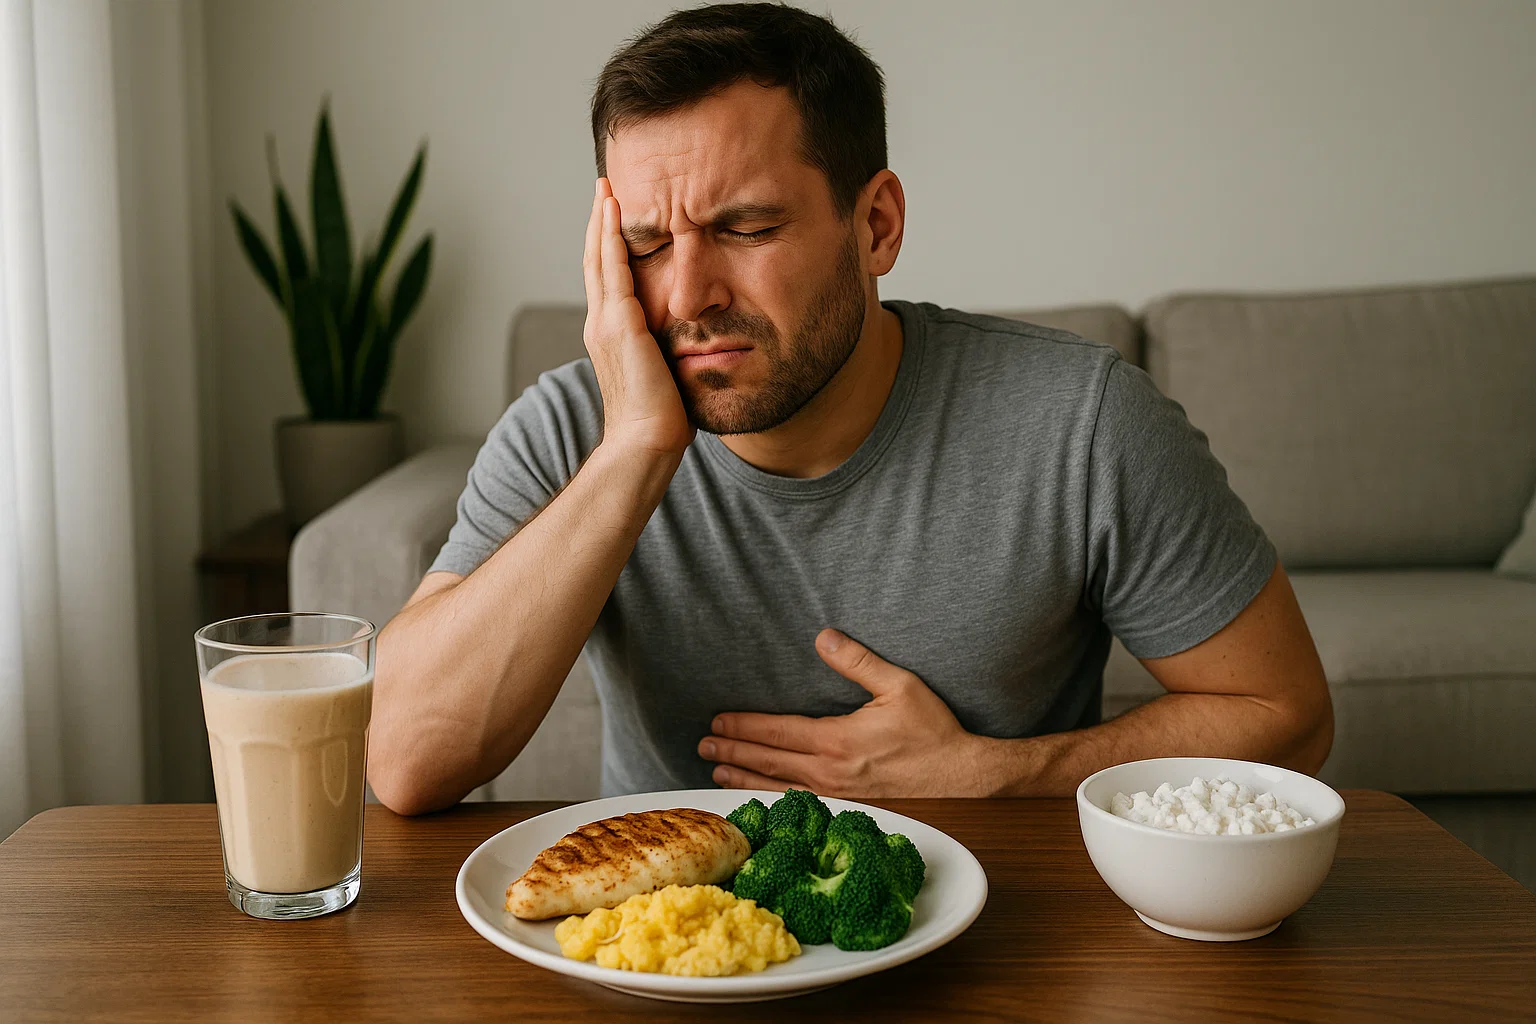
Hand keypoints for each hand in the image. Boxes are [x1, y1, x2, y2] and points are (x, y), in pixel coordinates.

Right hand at [582, 178, 692, 456]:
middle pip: (595, 261)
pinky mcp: (619, 324)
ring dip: (602, 221)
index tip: (614, 218)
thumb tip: (695, 347)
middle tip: (603, 189)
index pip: (608, 281)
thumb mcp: (666, 376)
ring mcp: (606, 323)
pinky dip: (611, 237)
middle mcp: (601, 325)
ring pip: (599, 258)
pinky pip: (613, 268)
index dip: (608, 248)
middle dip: (599, 224)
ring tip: (606, 190)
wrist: (645, 444)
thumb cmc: (661, 421)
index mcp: (612, 337)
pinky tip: (616, 212)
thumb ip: (670, 354)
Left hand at [698, 629, 995, 796]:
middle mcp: (830, 772)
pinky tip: (758, 798)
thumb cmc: (933, 730)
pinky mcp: (848, 807)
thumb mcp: (899, 685)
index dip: (743, 727)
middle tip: (702, 747)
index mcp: (837, 741)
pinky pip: (798, 804)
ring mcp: (837, 794)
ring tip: (716, 773)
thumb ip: (858, 661)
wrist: (961, 774)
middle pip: (768, 762)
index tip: (717, 722)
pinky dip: (770, 799)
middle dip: (731, 753)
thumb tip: (824, 637)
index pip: (776, 732)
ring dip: (744, 779)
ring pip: (778, 787)